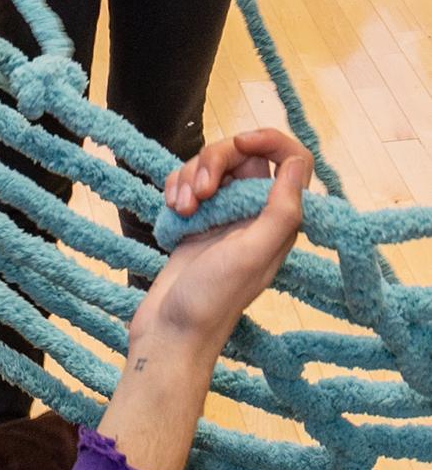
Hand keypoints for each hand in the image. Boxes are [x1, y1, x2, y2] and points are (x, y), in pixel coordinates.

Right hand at [133, 129, 309, 360]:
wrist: (171, 328)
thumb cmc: (212, 297)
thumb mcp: (253, 253)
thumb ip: (281, 210)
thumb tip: (297, 163)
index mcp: (280, 221)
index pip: (291, 160)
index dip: (268, 140)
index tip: (238, 143)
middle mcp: (256, 215)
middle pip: (243, 156)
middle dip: (214, 161)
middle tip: (200, 193)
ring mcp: (225, 217)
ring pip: (211, 167)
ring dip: (189, 177)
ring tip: (181, 209)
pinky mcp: (197, 221)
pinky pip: (188, 183)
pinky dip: (176, 188)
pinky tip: (172, 210)